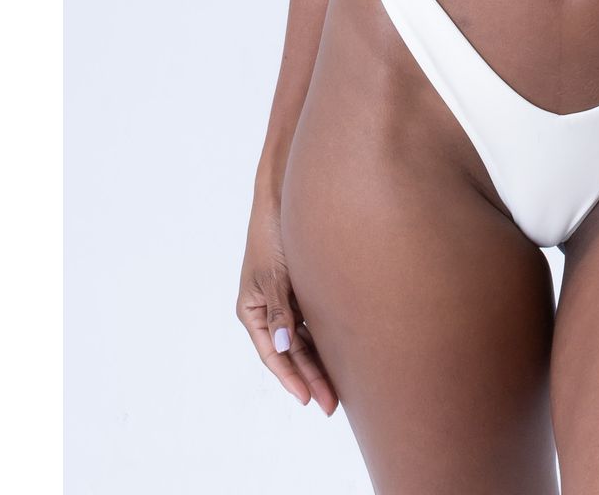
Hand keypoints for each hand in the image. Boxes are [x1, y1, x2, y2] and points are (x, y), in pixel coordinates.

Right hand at [236, 192, 337, 412]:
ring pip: (306, 340)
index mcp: (252, 310)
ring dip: (321, 362)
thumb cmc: (273, 233)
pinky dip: (327, 337)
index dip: (291, 378)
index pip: (273, 354)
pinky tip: (346, 352)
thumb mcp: (273, 274)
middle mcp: (270, 310)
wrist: (286, 195)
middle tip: (333, 404)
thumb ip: (279, 312)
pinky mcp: (304, 288)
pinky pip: (316, 321)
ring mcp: (288, 300)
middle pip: (292, 352)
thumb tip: (284, 348)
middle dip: (311, 378)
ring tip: (343, 387)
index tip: (309, 398)